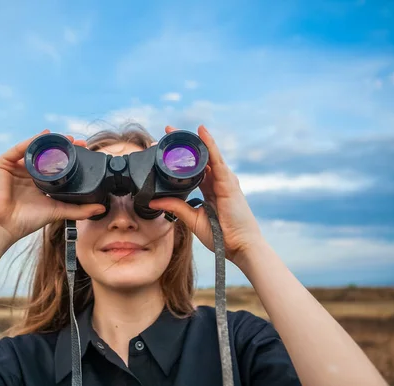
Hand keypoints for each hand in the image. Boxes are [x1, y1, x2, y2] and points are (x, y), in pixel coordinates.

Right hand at [0, 130, 105, 245]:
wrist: (2, 225)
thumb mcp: (58, 211)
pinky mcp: (2, 164)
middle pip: (45, 155)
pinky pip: (19, 148)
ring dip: (49, 141)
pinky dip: (31, 141)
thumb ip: (79, 209)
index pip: (54, 165)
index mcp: (37, 183)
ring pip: (33, 149)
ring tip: (65, 137)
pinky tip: (44, 136)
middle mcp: (25, 173)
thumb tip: (102, 208)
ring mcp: (13, 167)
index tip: (83, 150)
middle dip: (61, 147)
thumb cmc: (26, 220)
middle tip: (78, 142)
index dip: (68, 158)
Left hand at [148, 125, 262, 265]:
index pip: (193, 169)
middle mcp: (217, 181)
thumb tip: (154, 201)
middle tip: (164, 133)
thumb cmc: (222, 236)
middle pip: (198, 158)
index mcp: (210, 189)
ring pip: (206, 154)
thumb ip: (176, 207)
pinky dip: (209, 144)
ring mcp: (223, 179)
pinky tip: (200, 131)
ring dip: (191, 141)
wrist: (240, 246)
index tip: (163, 150)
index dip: (179, 159)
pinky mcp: (228, 181)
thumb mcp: (192, 219)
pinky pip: (216, 159)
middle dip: (182, 145)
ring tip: (173, 130)